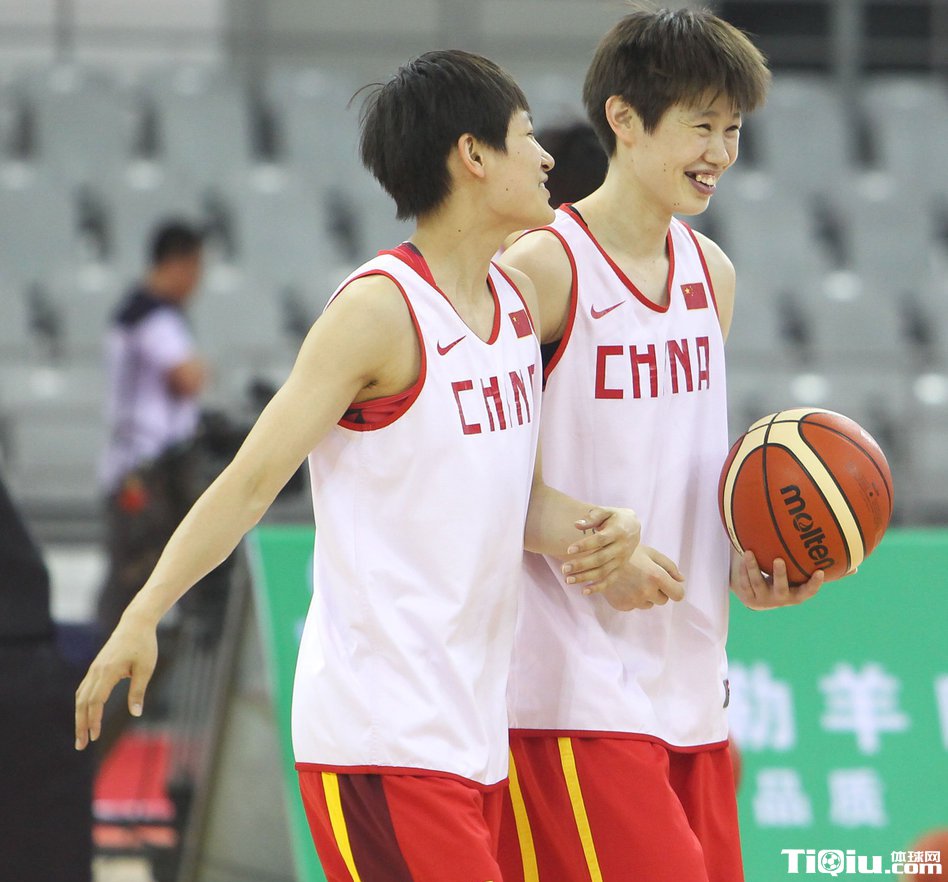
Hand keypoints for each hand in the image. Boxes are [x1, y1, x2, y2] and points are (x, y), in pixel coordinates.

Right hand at [74, 612, 158, 749]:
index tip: (95, 737)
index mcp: (108, 672)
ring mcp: (94, 669)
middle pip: (83, 703)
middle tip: (81, 745)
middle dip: (81, 725)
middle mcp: (96, 671)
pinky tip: (84, 715)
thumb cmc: (144, 645)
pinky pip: (84, 689)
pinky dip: (82, 704)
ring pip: (80, 697)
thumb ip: (138, 691)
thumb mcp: (145, 668)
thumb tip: (136, 714)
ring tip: (81, 736)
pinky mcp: (96, 668)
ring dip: (79, 717)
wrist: (135, 624)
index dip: (93, 720)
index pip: (95, 701)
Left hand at [560, 507, 639, 592]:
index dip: (585, 545)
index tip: (569, 549)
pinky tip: (583, 591)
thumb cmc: (615, 517)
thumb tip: (576, 524)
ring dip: (585, 577)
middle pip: (600, 559)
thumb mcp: (606, 511)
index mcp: (617, 532)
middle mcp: (621, 548)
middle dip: (581, 565)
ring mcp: (621, 560)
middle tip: (564, 569)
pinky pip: (610, 580)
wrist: (634, 526)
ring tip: (568, 580)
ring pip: (603, 572)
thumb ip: (592, 516)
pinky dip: (598, 588)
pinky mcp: (620, 568)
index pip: (600, 540)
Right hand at [595, 544, 685, 610]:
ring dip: (645, 596)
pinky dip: (631, 598)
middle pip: (663, 600)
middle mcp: (646, 591)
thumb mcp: (651, 554)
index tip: (670, 586)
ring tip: (633, 581)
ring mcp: (634, 600)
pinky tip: (624, 586)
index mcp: (656, 577)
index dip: (675, 590)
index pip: (678, 594)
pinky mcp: (622, 606)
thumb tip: (681, 580)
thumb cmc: (628, 553)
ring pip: (649, 604)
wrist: (600, 557)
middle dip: (658, 591)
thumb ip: (669, 566)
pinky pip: (634, 606)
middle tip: (645, 577)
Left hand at [731, 550, 823, 609]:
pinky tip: (741, 557)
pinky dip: (742, 570)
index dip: (815, 583)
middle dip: (779, 574)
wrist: (759, 598)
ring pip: (758, 583)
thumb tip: (808, 529)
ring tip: (748, 552)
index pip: (808, 591)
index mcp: (796, 595)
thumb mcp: (792, 575)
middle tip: (778, 560)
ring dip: (752, 567)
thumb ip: (799, 560)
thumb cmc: (782, 580)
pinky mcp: (749, 598)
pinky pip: (744, 583)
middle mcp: (781, 599)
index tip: (820, 571)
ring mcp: (764, 600)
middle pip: (781, 587)